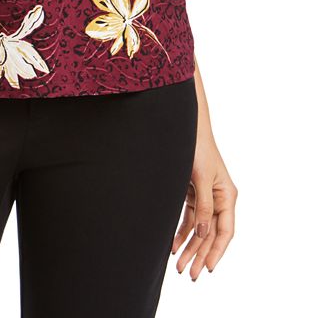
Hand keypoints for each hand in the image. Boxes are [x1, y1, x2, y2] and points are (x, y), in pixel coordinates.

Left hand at [172, 129, 237, 279]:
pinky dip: (182, 233)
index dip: (217, 251)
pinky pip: (190, 219)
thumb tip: (202, 232)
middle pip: (211, 234)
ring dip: (189, 247)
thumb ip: (203, 206)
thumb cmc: (197, 148)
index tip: (208, 268)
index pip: (225, 231)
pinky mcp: (193, 194)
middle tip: (188, 274)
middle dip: (199, 255)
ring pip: (199, 230)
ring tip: (178, 266)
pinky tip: (173, 246)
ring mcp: (206, 197)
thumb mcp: (201, 178)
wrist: (185, 127)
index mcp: (227, 196)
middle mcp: (219, 199)